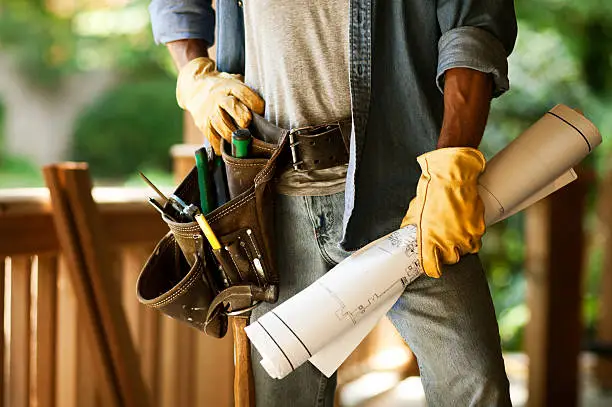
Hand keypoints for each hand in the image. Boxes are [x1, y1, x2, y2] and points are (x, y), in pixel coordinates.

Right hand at [176, 57, 264, 153]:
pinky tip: (229, 147)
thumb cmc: (223, 88)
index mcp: (229, 86)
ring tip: (242, 140)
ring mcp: (209, 112)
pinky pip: (213, 139)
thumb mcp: (235, 81)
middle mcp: (218, 98)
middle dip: (244, 118)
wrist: (195, 87)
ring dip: (236, 137)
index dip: (255, 103)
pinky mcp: (202, 125)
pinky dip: (222, 146)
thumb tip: (265, 108)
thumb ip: (248, 91)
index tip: (261, 111)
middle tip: (248, 125)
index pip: (244, 93)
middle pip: (232, 108)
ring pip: (224, 128)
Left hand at [401, 147, 485, 277]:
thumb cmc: (431, 192)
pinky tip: (465, 224)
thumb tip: (408, 233)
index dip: (432, 269)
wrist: (452, 176)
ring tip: (455, 231)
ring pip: (467, 250)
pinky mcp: (478, 228)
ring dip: (462, 244)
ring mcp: (465, 236)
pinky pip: (476, 239)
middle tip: (444, 243)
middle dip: (448, 253)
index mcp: (429, 240)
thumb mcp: (415, 212)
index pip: (431, 267)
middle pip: (452, 260)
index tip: (432, 267)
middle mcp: (448, 241)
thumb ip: (413, 227)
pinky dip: (472, 235)